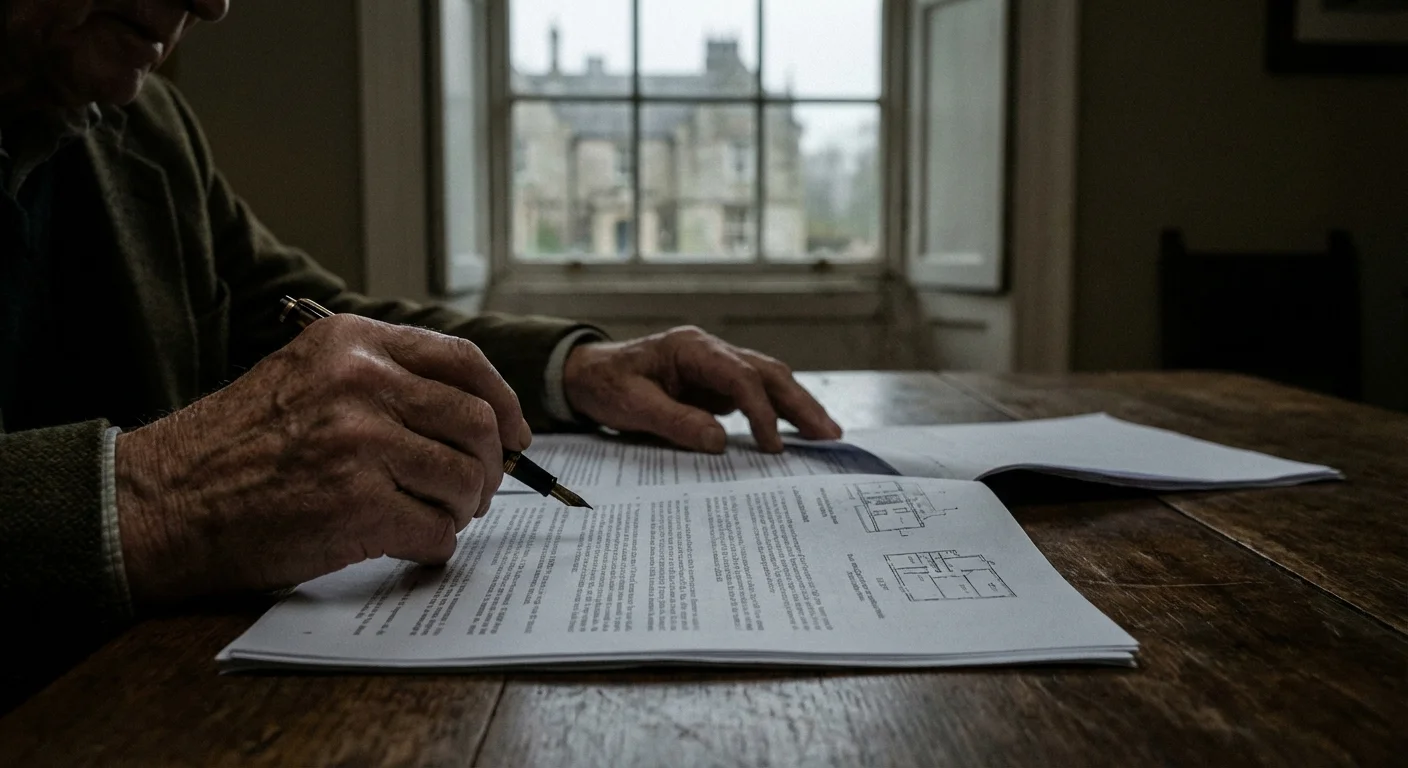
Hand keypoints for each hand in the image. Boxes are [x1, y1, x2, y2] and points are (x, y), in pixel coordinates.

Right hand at [115, 315, 529, 605]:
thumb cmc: (240, 445)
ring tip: (432, 517)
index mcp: (354, 343)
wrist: (167, 501)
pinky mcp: (355, 504)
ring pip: (465, 479)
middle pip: (477, 422)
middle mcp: (361, 382)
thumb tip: (476, 413)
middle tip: (476, 491)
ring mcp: (360, 443)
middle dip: (490, 466)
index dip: (504, 402)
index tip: (516, 434)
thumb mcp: (309, 376)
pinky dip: (434, 545)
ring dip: (461, 509)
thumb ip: (384, 379)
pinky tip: (409, 543)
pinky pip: (436, 530)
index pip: (464, 361)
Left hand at [562, 326, 841, 453]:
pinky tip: (797, 433)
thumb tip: (719, 441)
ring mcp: (716, 366)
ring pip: (769, 380)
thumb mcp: (631, 406)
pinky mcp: (716, 384)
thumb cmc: (605, 385)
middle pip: (768, 372)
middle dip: (801, 403)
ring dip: (798, 406)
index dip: (761, 412)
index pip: (741, 377)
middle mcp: (711, 351)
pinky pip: (756, 395)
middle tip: (830, 435)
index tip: (773, 447)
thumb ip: (675, 421)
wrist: (586, 374)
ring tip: (828, 435)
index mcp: (691, 348)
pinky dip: (779, 412)